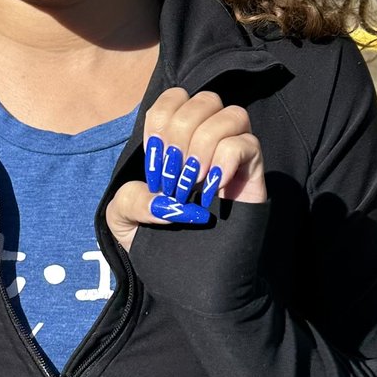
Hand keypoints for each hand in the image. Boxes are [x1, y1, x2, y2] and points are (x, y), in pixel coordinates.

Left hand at [106, 88, 265, 251]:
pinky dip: (226, 161)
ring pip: (231, 114)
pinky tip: (213, 189)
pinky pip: (248, 143)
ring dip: (204, 146)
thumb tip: (163, 197)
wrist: (187, 278)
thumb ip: (129, 199)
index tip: (154, 162)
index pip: (173, 97)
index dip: (160, 123)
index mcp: (176, 137)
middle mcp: (208, 137)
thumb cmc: (155, 240)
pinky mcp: (254, 173)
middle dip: (180, 135)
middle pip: (204, 99)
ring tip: (192, 183)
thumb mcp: (123, 219)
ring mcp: (234, 152)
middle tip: (172, 178)